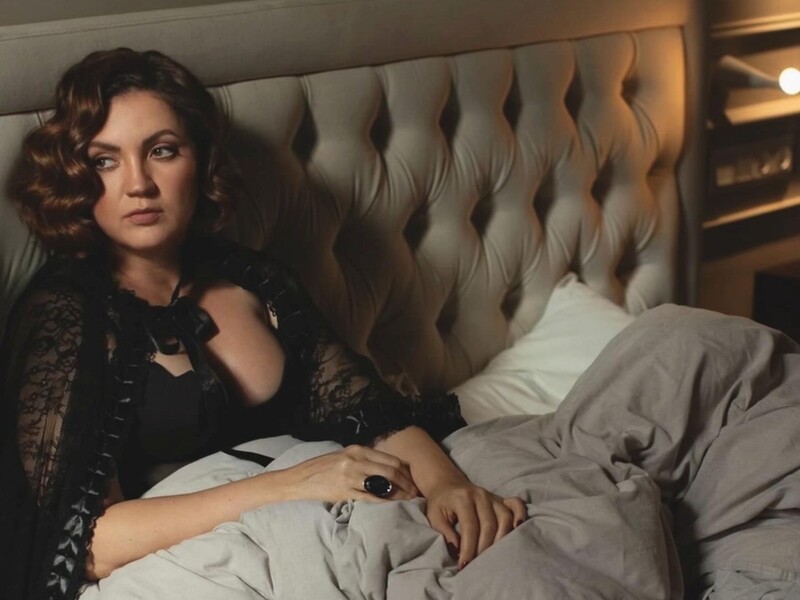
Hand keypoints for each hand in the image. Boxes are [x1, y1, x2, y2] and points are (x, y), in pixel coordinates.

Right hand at [285, 445, 418, 501]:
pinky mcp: (346, 492)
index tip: (412, 479)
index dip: (405, 471)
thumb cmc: (322, 467)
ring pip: (384, 484)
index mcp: (357, 449)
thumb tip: (385, 467)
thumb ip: (363, 459)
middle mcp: (356, 460)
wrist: (300, 478)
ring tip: (408, 499)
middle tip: (415, 492)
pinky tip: (392, 504)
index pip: (390, 459)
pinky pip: (370, 497)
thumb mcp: (344, 456)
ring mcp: (351, 476)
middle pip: (391, 471)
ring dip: (399, 493)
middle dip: (407, 483)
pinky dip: (384, 501)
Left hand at [425, 479, 526, 568]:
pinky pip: (516, 504)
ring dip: (501, 539)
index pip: (470, 526)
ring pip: (505, 518)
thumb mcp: (435, 517)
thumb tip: (457, 552)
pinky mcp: (501, 499)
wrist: (447, 484)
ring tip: (494, 556)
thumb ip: (445, 533)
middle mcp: (480, 495)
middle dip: (484, 548)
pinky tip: (519, 527)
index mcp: (463, 498)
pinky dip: (521, 514)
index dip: (468, 548)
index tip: (465, 565)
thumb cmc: (440, 503)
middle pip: (489, 525)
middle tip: (478, 565)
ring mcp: (493, 496)